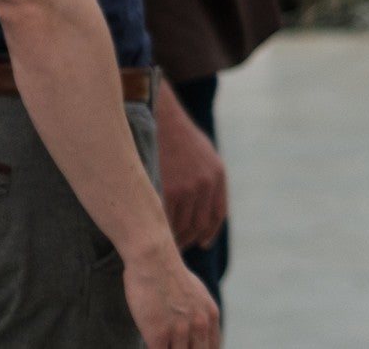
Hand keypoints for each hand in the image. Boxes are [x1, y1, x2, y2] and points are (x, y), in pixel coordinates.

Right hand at [123, 246, 219, 348]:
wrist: (153, 258)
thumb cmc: (169, 273)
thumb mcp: (196, 293)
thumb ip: (199, 313)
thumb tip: (196, 328)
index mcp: (210, 315)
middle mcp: (199, 324)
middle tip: (175, 346)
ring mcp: (179, 330)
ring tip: (163, 345)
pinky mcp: (158, 333)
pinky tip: (151, 345)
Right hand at [155, 92, 227, 250]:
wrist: (159, 119)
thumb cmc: (177, 136)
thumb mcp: (203, 153)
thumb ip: (207, 178)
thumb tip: (204, 205)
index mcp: (217, 175)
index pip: (216, 215)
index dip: (209, 233)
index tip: (201, 243)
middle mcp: (206, 185)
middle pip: (198, 225)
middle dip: (188, 240)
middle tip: (174, 249)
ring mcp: (187, 189)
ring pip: (182, 227)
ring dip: (172, 240)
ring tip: (160, 245)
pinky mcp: (168, 191)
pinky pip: (166, 222)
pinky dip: (159, 232)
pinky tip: (150, 235)